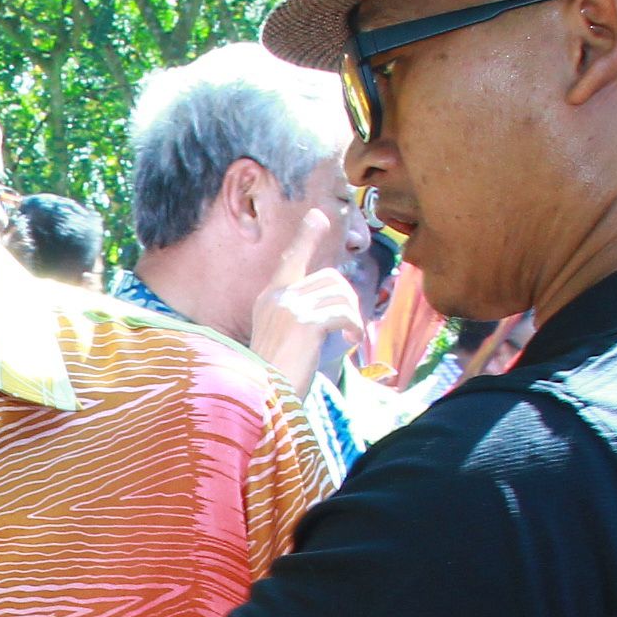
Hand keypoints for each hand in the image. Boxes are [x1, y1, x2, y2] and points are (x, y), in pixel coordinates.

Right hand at [246, 209, 364, 392]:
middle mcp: (277, 298)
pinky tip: (350, 342)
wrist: (262, 400)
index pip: (290, 259)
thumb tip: (332, 304)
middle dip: (348, 299)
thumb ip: (298, 316)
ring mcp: (289, 309)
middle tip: (350, 326)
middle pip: (329, 278)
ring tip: (350, 336)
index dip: (306, 237)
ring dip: (352, 315)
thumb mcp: (282, 338)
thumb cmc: (274, 377)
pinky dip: (353, 327)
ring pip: (339, 293)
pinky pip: (343, 313)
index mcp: (268, 299)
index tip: (319, 216)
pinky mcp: (305, 323)